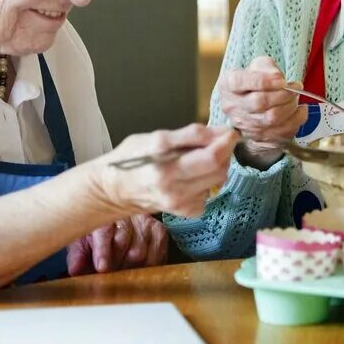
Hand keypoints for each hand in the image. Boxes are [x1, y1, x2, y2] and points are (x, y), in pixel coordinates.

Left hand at [67, 214, 167, 274]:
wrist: (115, 215)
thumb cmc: (96, 232)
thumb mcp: (81, 240)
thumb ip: (78, 255)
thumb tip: (76, 270)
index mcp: (104, 214)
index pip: (104, 231)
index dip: (103, 251)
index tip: (101, 268)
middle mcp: (127, 215)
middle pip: (124, 243)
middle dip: (114, 265)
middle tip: (108, 278)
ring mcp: (145, 222)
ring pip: (140, 252)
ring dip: (129, 269)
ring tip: (121, 276)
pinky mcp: (159, 231)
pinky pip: (156, 255)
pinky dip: (147, 267)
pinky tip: (139, 271)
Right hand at [93, 124, 238, 217]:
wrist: (113, 192)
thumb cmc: (132, 158)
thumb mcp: (155, 137)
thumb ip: (189, 135)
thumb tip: (222, 132)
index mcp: (161, 157)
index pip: (208, 151)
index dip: (225, 138)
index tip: (230, 132)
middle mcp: (170, 180)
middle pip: (217, 165)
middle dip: (225, 150)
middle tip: (219, 142)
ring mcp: (178, 199)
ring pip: (218, 178)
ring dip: (218, 165)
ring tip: (200, 159)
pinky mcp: (184, 211)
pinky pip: (210, 193)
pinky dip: (207, 183)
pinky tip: (192, 178)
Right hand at [218, 56, 306, 161]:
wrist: (254, 103)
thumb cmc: (256, 81)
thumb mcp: (259, 66)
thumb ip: (267, 67)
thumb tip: (277, 76)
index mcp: (228, 85)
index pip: (239, 82)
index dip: (263, 81)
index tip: (282, 79)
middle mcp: (232, 107)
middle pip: (258, 103)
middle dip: (283, 94)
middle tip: (295, 87)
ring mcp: (244, 125)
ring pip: (270, 119)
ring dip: (290, 106)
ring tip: (295, 97)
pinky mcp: (259, 138)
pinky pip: (281, 132)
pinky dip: (296, 120)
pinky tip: (300, 110)